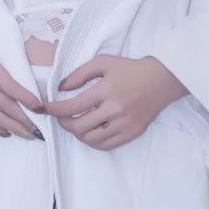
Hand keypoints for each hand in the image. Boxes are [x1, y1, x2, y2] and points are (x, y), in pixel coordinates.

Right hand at [0, 21, 43, 139]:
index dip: (27, 99)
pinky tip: (4, 132)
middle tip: (37, 130)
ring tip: (25, 134)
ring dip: (11, 127)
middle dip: (23, 119)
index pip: (11, 87)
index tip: (40, 109)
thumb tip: (22, 88)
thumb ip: (3, 69)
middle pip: (4, 105)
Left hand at [41, 53, 186, 149]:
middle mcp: (115, 110)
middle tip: (61, 117)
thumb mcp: (104, 62)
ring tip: (76, 124)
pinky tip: (90, 132)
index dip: (55, 110)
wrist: (162, 80)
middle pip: (79, 126)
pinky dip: (93, 142)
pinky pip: (106, 145)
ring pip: (91, 139)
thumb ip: (80, 73)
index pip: (74, 106)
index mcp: (106, 90)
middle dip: (64, 123)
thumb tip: (62, 88)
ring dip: (78, 133)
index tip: (46, 108)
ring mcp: (124, 124)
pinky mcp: (132, 133)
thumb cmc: (131, 69)